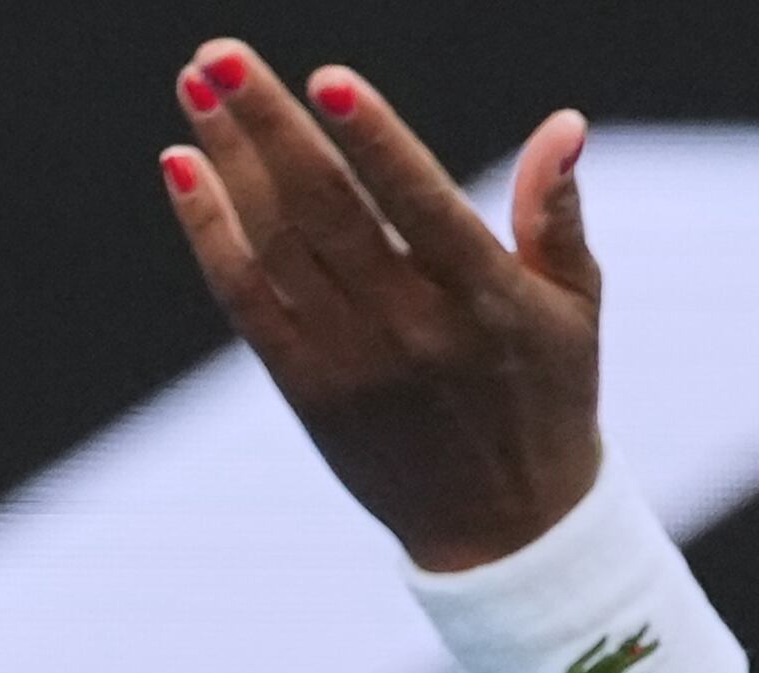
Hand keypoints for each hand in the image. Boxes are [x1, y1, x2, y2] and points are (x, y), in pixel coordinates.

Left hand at [160, 42, 603, 571]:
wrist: (506, 530)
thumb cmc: (546, 396)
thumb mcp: (575, 308)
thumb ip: (557, 213)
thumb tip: (563, 123)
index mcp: (486, 301)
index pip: (420, 203)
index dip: (373, 139)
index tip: (327, 78)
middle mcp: (414, 331)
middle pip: (325, 210)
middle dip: (267, 125)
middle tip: (217, 56)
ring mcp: (353, 364)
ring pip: (276, 245)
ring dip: (228, 162)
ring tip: (197, 90)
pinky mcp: (308, 391)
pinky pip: (245, 299)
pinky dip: (210, 233)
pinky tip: (184, 169)